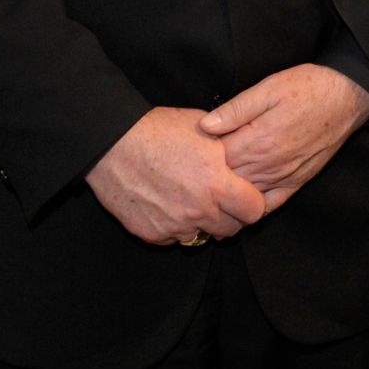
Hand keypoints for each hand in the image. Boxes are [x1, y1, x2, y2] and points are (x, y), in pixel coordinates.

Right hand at [85, 106, 265, 244]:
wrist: (113, 144)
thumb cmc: (158, 130)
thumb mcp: (205, 130)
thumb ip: (229, 153)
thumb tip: (244, 161)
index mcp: (217, 183)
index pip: (255, 210)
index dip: (254, 203)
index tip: (247, 197)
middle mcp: (198, 210)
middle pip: (231, 229)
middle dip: (231, 217)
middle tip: (222, 202)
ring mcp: (174, 225)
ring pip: (202, 236)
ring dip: (202, 223)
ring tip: (192, 200)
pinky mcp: (151, 234)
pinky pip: (173, 238)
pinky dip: (175, 227)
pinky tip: (168, 204)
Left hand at [200, 63, 368, 210]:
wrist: (347, 96)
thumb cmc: (308, 87)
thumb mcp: (269, 87)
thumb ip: (236, 109)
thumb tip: (205, 125)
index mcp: (258, 139)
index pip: (216, 159)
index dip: (199, 157)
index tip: (188, 153)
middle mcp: (270, 163)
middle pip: (227, 181)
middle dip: (208, 179)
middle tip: (192, 176)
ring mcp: (284, 175)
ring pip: (246, 196)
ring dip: (227, 195)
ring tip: (208, 191)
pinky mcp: (298, 181)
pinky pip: (271, 204)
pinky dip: (254, 208)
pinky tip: (241, 204)